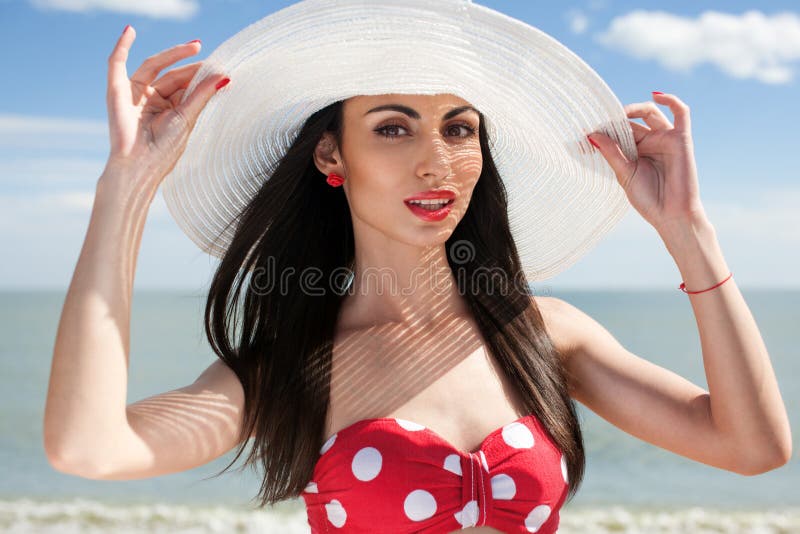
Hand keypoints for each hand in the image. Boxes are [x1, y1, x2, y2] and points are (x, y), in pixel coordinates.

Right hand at [102, 26, 228, 194]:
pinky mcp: (117, 91)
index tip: (220, 68)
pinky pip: (116, 63)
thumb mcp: (187, 117)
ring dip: (173, 53)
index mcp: (170, 108)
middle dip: (190, 64)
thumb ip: (202, 94)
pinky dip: (121, 46)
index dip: (201, 74)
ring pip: (155, 66)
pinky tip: (130, 32)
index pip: (186, 84)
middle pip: (173, 74)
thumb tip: (225, 77)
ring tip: (196, 47)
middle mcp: (152, 99)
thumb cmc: (164, 148)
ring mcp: (135, 94)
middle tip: (207, 54)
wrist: (140, 165)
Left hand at [588, 92, 707, 232]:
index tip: (587, 127)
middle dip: (616, 119)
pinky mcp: (682, 139)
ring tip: (620, 113)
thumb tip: (591, 134)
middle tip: (601, 120)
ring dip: (635, 108)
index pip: (619, 131)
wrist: (672, 214)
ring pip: (650, 113)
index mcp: (635, 152)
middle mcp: (650, 143)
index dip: (606, 126)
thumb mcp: (624, 173)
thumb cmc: (648, 198)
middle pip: (632, 121)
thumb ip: (611, 152)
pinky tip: (655, 95)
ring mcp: (666, 139)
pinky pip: (681, 113)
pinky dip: (671, 100)